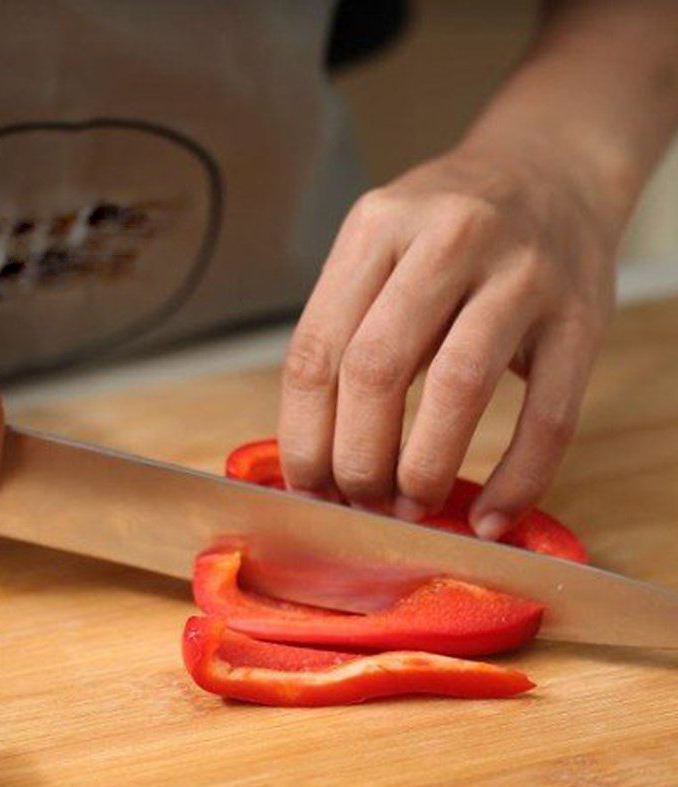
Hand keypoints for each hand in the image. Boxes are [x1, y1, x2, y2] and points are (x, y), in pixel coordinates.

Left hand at [278, 143, 616, 537]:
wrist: (552, 170)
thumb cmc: (448, 229)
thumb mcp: (382, 245)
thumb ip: (347, 325)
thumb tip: (317, 446)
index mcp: (377, 226)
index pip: (316, 347)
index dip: (303, 433)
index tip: (306, 484)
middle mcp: (447, 238)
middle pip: (377, 368)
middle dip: (356, 458)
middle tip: (357, 501)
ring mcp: (521, 273)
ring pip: (458, 386)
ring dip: (424, 467)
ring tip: (409, 508)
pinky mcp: (582, 315)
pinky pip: (549, 416)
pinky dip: (517, 479)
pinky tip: (489, 516)